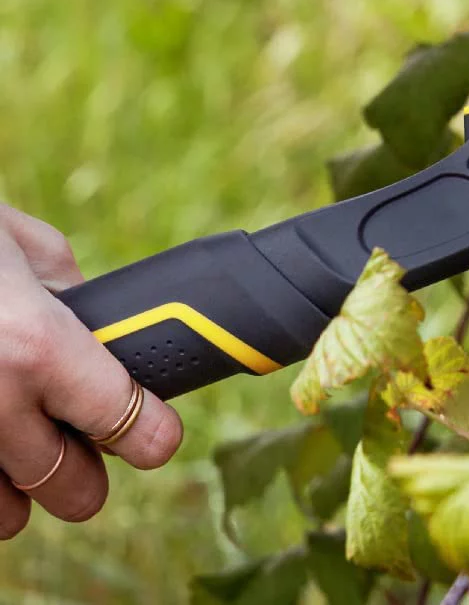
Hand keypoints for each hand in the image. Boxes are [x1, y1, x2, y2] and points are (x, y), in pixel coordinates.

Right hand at [0, 205, 181, 536]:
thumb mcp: (22, 247)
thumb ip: (67, 296)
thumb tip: (99, 328)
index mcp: (36, 344)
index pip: (125, 420)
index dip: (153, 433)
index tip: (159, 436)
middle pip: (74, 488)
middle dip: (90, 470)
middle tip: (88, 444)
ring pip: (9, 516)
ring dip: (25, 488)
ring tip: (22, 447)